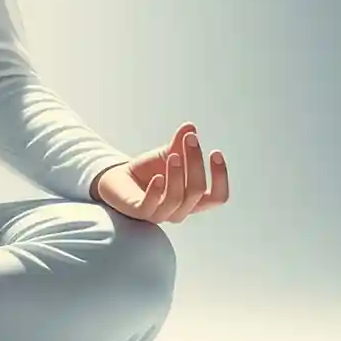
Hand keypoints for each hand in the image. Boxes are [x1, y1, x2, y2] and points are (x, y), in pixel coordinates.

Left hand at [94, 122, 228, 223]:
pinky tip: (157, 176)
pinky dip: (156, 191)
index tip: (215, 152)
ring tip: (173, 155)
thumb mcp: (167, 156)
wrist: (119, 179)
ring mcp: (161, 214)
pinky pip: (151, 206)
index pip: (218, 197)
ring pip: (177, 199)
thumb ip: (179, 145)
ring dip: (177, 175)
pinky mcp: (140, 212)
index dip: (220, 177)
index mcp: (193, 200)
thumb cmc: (149, 171)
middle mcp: (181, 211)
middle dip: (195, 163)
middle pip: (197, 191)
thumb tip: (190, 126)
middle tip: (191, 140)